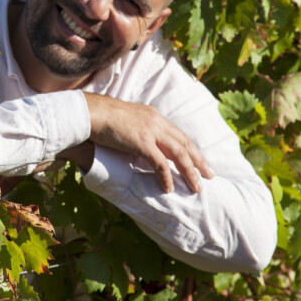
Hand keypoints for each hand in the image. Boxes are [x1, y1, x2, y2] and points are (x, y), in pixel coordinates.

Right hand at [83, 93, 213, 192]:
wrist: (90, 113)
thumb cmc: (102, 118)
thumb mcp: (126, 122)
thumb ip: (137, 132)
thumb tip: (139, 145)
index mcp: (154, 117)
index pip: (179, 135)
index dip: (192, 150)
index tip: (201, 162)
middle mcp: (156, 122)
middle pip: (185, 144)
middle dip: (199, 161)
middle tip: (210, 176)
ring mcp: (150, 131)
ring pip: (179, 154)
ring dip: (190, 172)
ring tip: (197, 187)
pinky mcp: (142, 142)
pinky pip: (160, 163)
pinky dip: (166, 177)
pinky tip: (169, 188)